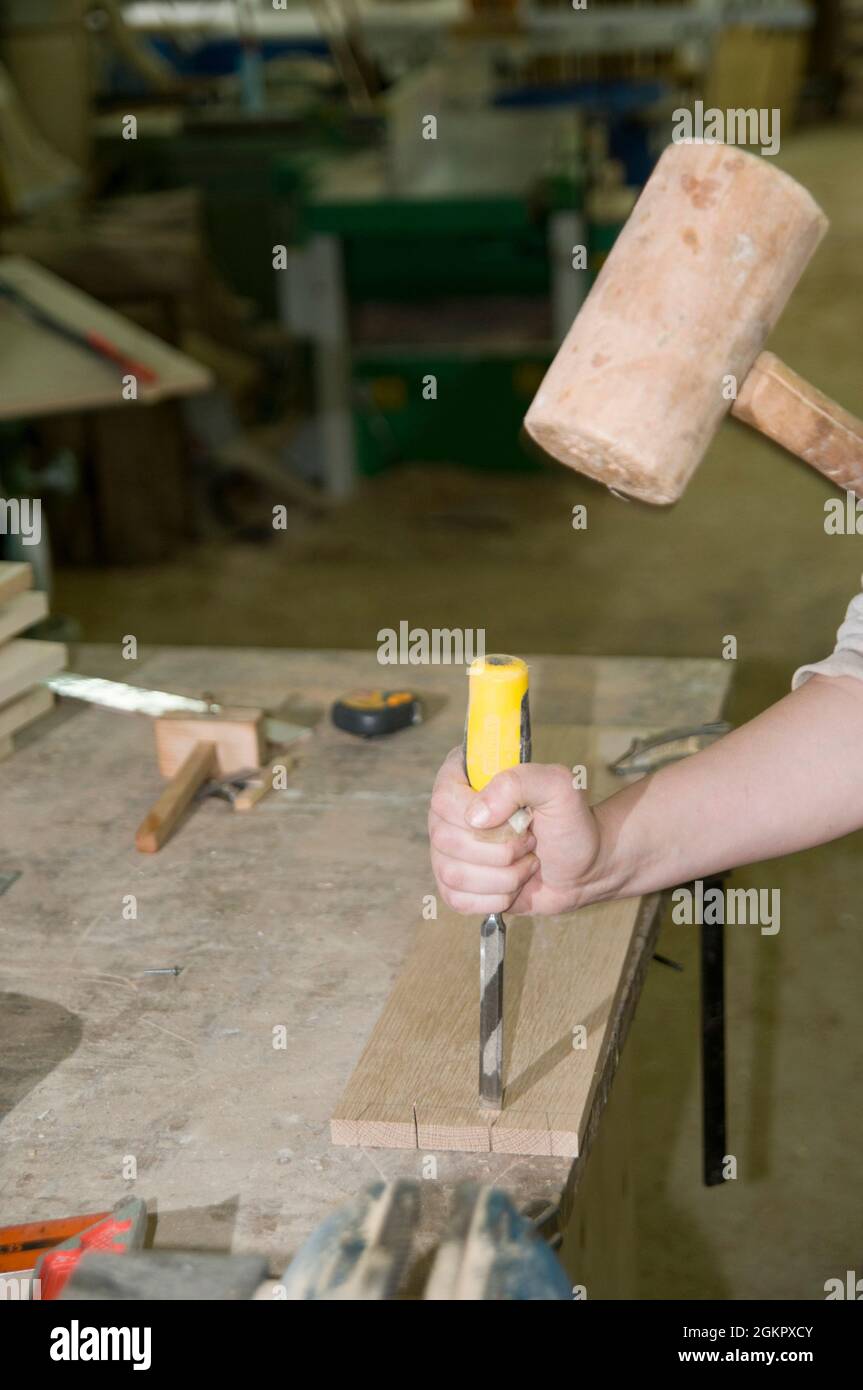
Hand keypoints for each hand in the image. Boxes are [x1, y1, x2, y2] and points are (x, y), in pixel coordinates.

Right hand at [428, 748, 601, 915]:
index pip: (444, 797)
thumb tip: (476, 816)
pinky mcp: (455, 886)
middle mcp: (450, 815)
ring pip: (452, 873)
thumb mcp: (557, 787)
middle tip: (529, 840)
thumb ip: (517, 782)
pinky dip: (495, 896)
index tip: (514, 818)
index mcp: (467, 780)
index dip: (476, 813)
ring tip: (524, 861)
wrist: (583, 867)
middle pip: (446, 838)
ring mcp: (448, 852)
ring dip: (502, 875)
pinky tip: (513, 883)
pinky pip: (457, 899)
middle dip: (500, 848)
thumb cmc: (570, 824)